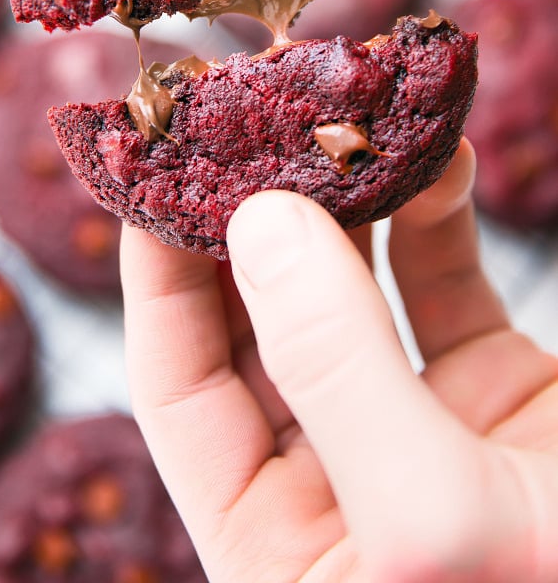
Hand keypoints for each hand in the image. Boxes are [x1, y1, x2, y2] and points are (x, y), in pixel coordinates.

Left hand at [121, 141, 557, 580]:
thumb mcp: (434, 517)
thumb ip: (337, 366)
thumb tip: (259, 221)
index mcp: (275, 540)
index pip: (182, 382)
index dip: (159, 271)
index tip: (160, 162)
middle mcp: (333, 478)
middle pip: (258, 322)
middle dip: (253, 216)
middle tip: (248, 114)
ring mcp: (413, 428)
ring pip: (352, 290)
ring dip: (350, 202)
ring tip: (343, 121)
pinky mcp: (495, 392)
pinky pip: (443, 283)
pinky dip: (437, 216)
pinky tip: (437, 159)